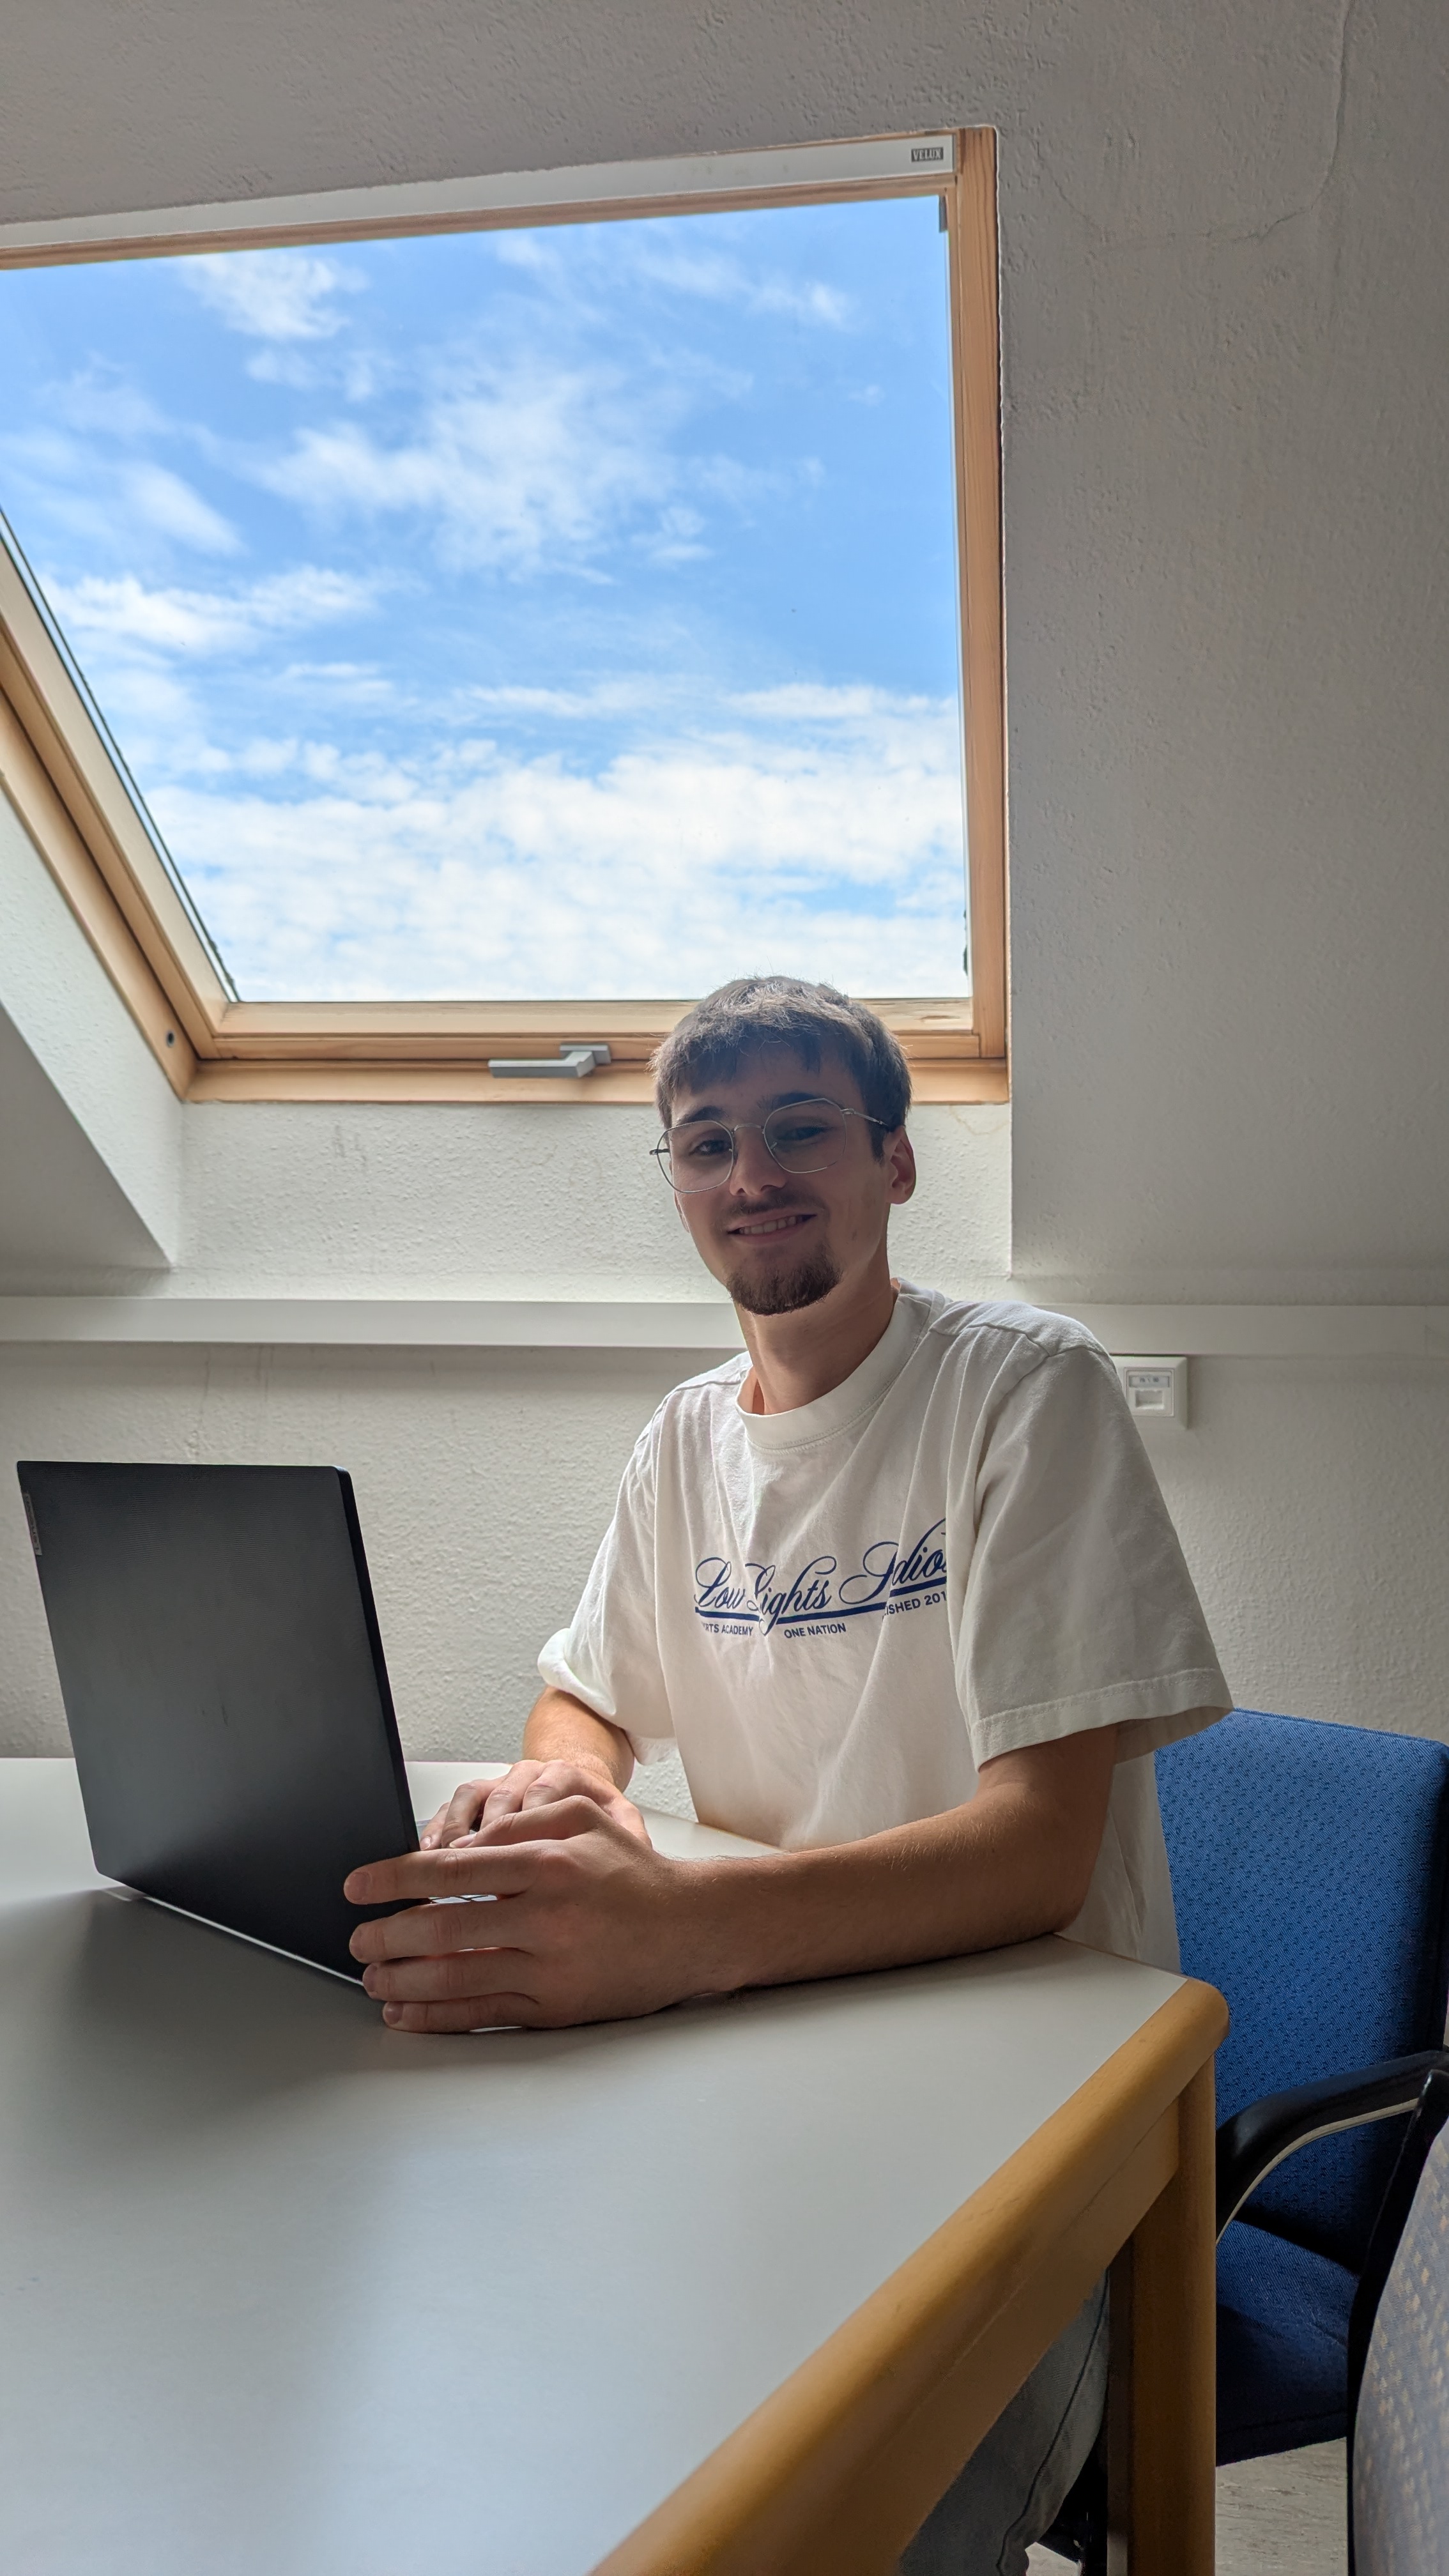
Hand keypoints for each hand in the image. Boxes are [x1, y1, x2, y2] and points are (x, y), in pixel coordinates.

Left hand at [347, 1795, 724, 2031]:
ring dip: (401, 1978)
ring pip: (455, 1977)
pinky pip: (482, 2013)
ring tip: (372, 1975)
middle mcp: (546, 1918)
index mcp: (547, 1864)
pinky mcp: (556, 2009)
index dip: (393, 1879)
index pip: (450, 1871)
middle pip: (442, 1929)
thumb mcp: (582, 1820)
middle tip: (357, 1937)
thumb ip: (518, 1825)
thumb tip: (455, 1849)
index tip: (358, 1886)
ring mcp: (550, 1969)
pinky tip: (406, 2010)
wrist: (690, 1929)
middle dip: (386, 1935)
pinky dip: (435, 2015)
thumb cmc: (631, 1873)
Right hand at [419, 1760, 648, 1849]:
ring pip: (474, 1795)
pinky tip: (429, 1853)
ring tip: (446, 1863)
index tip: (520, 1863)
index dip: (529, 1827)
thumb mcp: (619, 1823)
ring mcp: (501, 1782)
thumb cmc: (596, 1821)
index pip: (545, 1795)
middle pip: (505, 1795)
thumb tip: (635, 1853)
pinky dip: (439, 1826)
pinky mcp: (478, 1795)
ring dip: (458, 1830)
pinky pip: (452, 1803)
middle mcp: (531, 1774)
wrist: (579, 1794)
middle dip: (487, 1832)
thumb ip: (628, 1836)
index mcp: (566, 1777)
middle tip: (474, 1867)